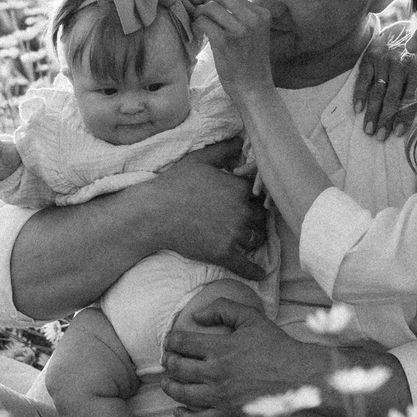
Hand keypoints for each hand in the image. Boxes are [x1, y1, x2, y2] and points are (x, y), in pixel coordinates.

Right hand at [137, 141, 269, 278]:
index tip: (253, 201)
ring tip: (251, 240)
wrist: (154, 213)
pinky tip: (260, 274)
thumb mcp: (199, 160)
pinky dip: (255, 271)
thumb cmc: (175, 183)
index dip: (256, 198)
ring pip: (257, 239)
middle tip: (251, 221)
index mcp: (239, 188)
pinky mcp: (223, 253)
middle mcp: (242, 211)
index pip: (260, 194)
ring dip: (256, 239)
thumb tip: (240, 142)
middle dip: (257, 219)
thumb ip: (223, 150)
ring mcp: (233, 233)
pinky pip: (246, 265)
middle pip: (262, 217)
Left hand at [161, 293, 320, 416]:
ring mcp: (221, 397)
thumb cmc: (276, 345)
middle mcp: (216, 373)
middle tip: (168, 360)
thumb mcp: (251, 317)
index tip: (170, 341)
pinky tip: (178, 411)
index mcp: (220, 348)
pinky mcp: (228, 415)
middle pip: (177, 368)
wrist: (299, 375)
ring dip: (169, 387)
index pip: (182, 343)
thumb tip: (196, 316)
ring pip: (182, 394)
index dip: (171, 341)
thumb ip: (222, 309)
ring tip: (167, 382)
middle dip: (168, 362)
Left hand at [195, 0, 275, 99]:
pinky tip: (200, 33)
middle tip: (202, 17)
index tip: (208, 10)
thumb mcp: (250, 32)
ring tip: (201, 26)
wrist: (253, 87)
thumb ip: (233, 13)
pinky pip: (203, 22)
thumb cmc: (248, 60)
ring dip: (200, 15)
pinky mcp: (225, 41)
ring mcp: (239, 30)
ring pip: (209, 7)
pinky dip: (197, 25)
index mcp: (261, 14)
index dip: (215, 0)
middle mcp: (253, 19)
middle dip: (207, 4)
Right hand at [352, 18, 416, 140]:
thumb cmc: (415, 55)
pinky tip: (357, 108)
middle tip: (379, 136)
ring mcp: (384, 62)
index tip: (397, 133)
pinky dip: (359, 93)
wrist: (400, 28)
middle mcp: (400, 66)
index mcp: (416, 71)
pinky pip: (364, 78)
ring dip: (372, 111)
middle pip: (392, 97)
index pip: (410, 98)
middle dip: (385, 118)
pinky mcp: (370, 58)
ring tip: (368, 129)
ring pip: (377, 90)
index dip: (403, 117)